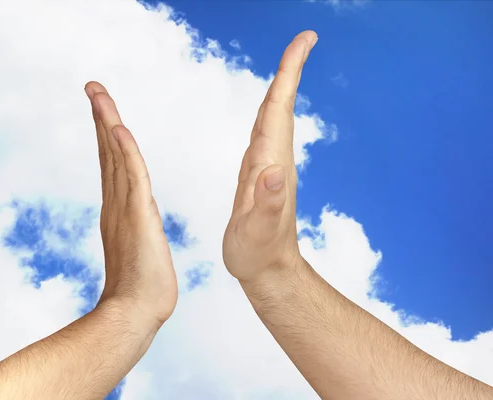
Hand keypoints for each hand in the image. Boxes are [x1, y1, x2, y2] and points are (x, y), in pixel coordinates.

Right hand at [85, 82, 176, 327]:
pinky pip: (131, 175)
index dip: (106, 134)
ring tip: (97, 92)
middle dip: (101, 116)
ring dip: (107, 122)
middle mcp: (116, 203)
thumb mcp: (139, 249)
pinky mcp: (137, 216)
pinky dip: (123, 150)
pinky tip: (117, 127)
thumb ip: (134, 232)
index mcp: (118, 208)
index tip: (102, 109)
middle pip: (108, 151)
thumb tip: (137, 224)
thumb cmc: (141, 288)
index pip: (112, 162)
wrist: (136, 313)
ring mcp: (124, 208)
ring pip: (115, 156)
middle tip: (92, 87)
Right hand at [222, 31, 317, 282]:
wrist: (267, 270)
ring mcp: (267, 164)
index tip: (304, 41)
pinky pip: (264, 132)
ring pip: (273, 116)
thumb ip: (268, 203)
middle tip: (304, 38)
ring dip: (281, 86)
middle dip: (290, 69)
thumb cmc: (258, 253)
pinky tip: (268, 106)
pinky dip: (267, 111)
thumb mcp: (259, 232)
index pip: (279, 109)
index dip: (289, 74)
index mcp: (270, 162)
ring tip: (288, 60)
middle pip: (281, 105)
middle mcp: (272, 158)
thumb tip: (272, 171)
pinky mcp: (258, 173)